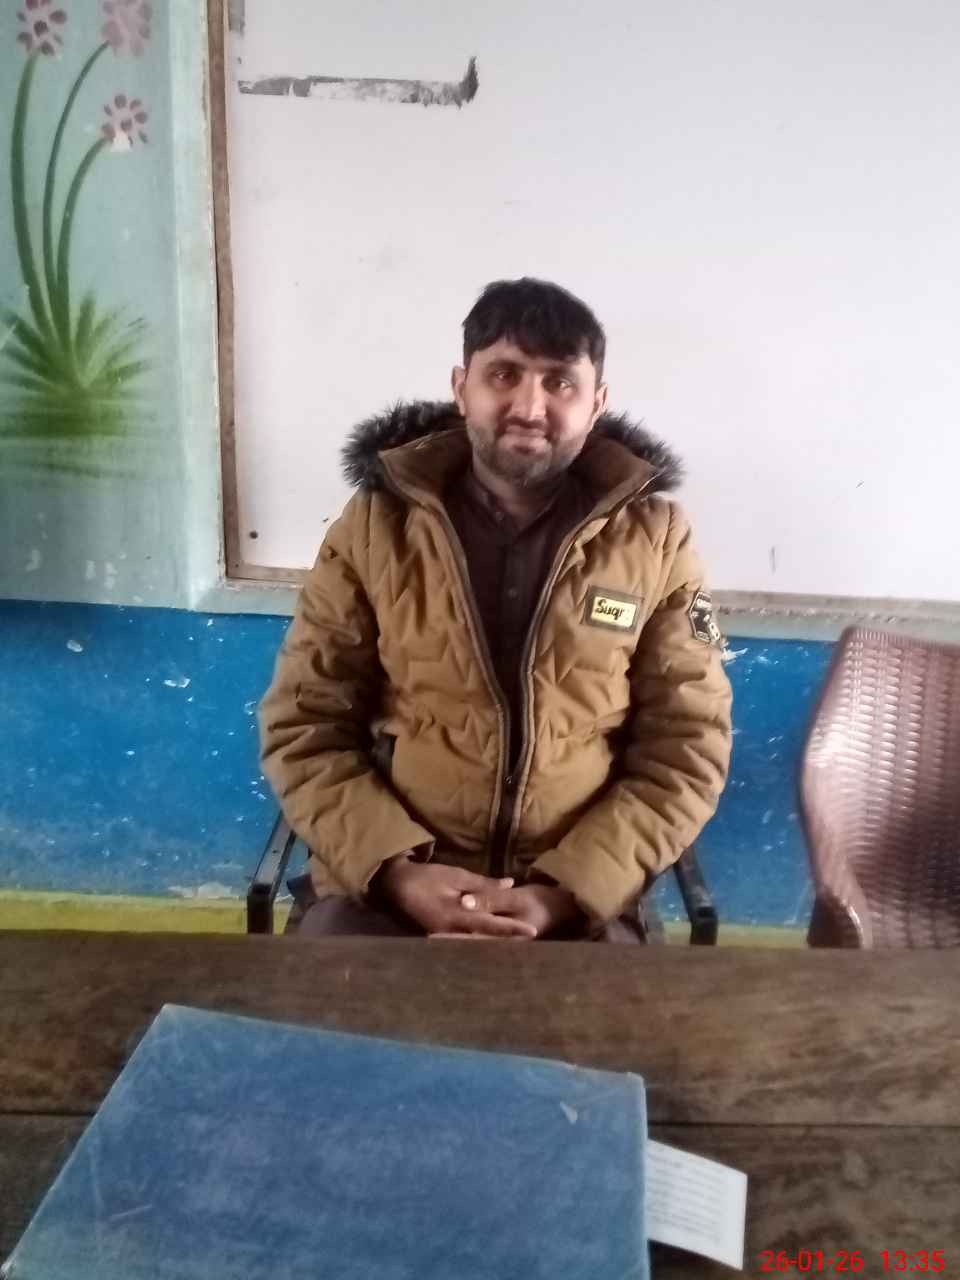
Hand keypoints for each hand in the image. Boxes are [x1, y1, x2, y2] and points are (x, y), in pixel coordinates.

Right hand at [377, 859, 537, 937]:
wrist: (396, 885)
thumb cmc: (427, 877)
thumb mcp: (456, 876)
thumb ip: (483, 884)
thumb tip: (510, 884)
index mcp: (457, 917)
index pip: (492, 925)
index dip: (513, 929)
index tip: (533, 931)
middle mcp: (452, 933)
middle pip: (487, 939)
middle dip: (509, 939)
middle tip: (532, 937)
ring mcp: (445, 937)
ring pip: (477, 941)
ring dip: (497, 940)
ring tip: (519, 940)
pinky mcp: (440, 936)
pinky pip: (465, 939)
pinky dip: (480, 938)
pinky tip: (493, 938)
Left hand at [441, 882, 582, 939]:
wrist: (560, 905)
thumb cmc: (540, 901)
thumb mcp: (516, 898)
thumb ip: (490, 900)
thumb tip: (464, 903)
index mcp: (505, 939)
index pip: (472, 939)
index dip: (451, 938)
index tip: (430, 936)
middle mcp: (502, 946)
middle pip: (470, 944)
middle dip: (449, 943)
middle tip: (425, 938)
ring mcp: (502, 943)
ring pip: (474, 942)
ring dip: (455, 939)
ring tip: (431, 936)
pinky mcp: (502, 937)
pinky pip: (481, 937)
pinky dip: (467, 934)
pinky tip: (451, 932)